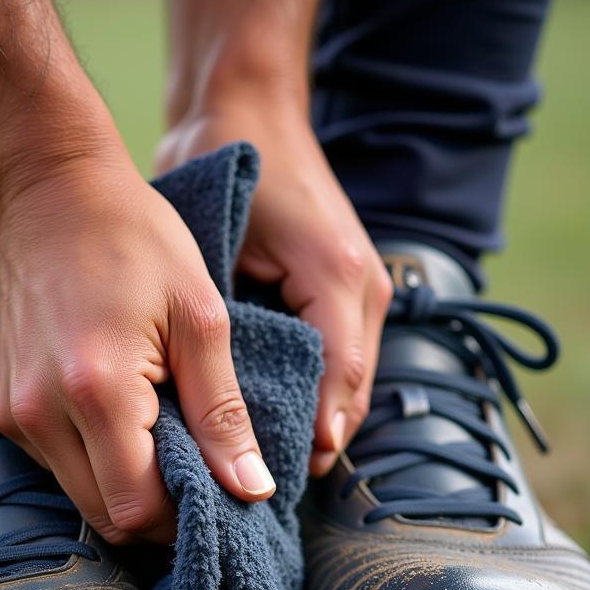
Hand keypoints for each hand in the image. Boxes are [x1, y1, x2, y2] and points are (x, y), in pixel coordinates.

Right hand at [0, 151, 274, 545]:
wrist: (48, 190)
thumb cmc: (135, 238)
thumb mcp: (200, 318)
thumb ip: (223, 413)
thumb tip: (252, 490)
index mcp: (98, 391)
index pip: (140, 507)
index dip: (186, 518)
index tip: (222, 499)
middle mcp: (41, 413)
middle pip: (106, 517)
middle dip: (158, 513)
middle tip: (199, 476)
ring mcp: (13, 412)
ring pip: (79, 496)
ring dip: (126, 487)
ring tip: (166, 440)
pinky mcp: (2, 405)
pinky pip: (57, 464)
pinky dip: (97, 462)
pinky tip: (127, 422)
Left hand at [157, 107, 392, 475]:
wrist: (243, 108)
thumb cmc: (235, 170)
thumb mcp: (227, 252)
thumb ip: (247, 328)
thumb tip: (247, 404)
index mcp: (342, 283)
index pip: (335, 384)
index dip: (308, 436)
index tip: (274, 479)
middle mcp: (362, 292)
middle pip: (347, 391)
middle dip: (312, 437)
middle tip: (264, 481)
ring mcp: (357, 290)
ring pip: (342, 380)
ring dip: (311, 417)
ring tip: (266, 460)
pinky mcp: (340, 288)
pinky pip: (333, 357)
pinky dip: (308, 388)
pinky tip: (269, 412)